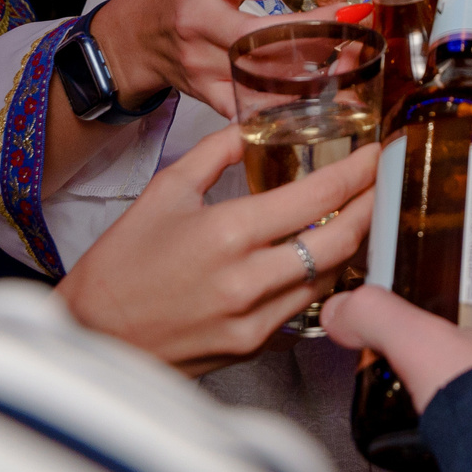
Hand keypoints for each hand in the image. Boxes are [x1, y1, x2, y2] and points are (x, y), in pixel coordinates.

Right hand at [58, 125, 377, 376]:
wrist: (91, 334)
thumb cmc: (121, 265)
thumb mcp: (165, 192)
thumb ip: (218, 153)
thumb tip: (255, 123)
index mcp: (228, 232)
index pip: (319, 196)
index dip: (359, 171)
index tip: (376, 153)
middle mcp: (248, 280)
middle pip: (341, 240)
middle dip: (371, 207)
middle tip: (379, 184)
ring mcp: (254, 319)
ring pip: (329, 277)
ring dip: (349, 245)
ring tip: (355, 215)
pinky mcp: (253, 347)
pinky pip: (303, 307)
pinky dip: (317, 279)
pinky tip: (316, 257)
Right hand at [92, 0, 357, 117]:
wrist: (142, 32)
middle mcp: (199, 22)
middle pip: (259, 34)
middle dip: (315, 28)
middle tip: (359, 17)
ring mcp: (200, 63)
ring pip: (260, 74)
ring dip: (312, 67)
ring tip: (353, 50)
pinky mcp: (206, 94)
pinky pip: (251, 106)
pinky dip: (288, 103)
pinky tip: (324, 90)